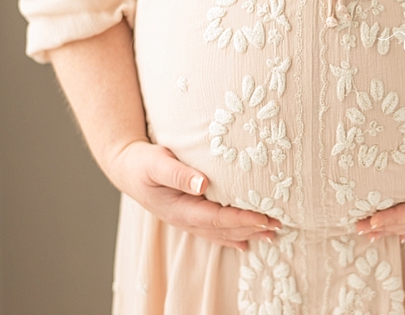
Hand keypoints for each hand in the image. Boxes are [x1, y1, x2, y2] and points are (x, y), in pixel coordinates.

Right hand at [105, 139, 280, 250]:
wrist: (127, 168)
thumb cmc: (142, 162)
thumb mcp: (156, 163)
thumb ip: (178, 174)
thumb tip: (202, 184)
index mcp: (180, 209)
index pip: (217, 219)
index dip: (241, 220)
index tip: (264, 218)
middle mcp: (185, 219)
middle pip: (224, 229)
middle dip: (251, 228)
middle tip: (278, 225)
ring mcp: (187, 220)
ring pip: (221, 232)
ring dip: (246, 233)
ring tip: (271, 234)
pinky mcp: (190, 214)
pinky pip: (214, 230)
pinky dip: (232, 235)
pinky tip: (246, 241)